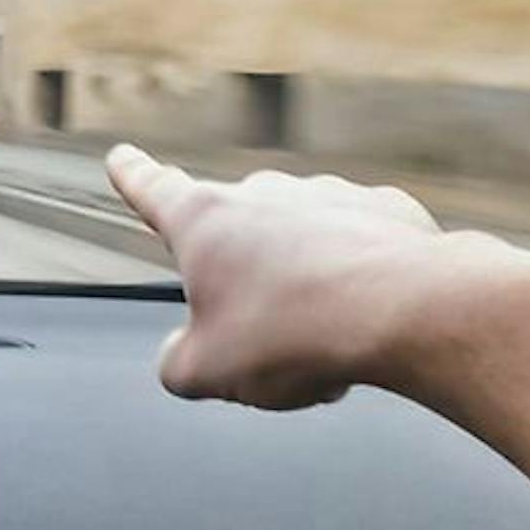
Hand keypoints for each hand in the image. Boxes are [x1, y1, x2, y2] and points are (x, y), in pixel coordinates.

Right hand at [104, 145, 529, 500]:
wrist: (406, 312)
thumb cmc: (293, 334)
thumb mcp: (207, 372)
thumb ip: (177, 364)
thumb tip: (180, 359)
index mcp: (205, 220)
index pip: (153, 190)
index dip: (133, 177)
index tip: (123, 157)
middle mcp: (263, 193)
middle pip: (236, 234)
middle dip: (243, 280)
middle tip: (262, 337)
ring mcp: (328, 195)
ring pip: (300, 247)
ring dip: (301, 288)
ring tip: (322, 343)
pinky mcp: (385, 210)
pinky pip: (358, 248)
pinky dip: (357, 280)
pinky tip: (370, 320)